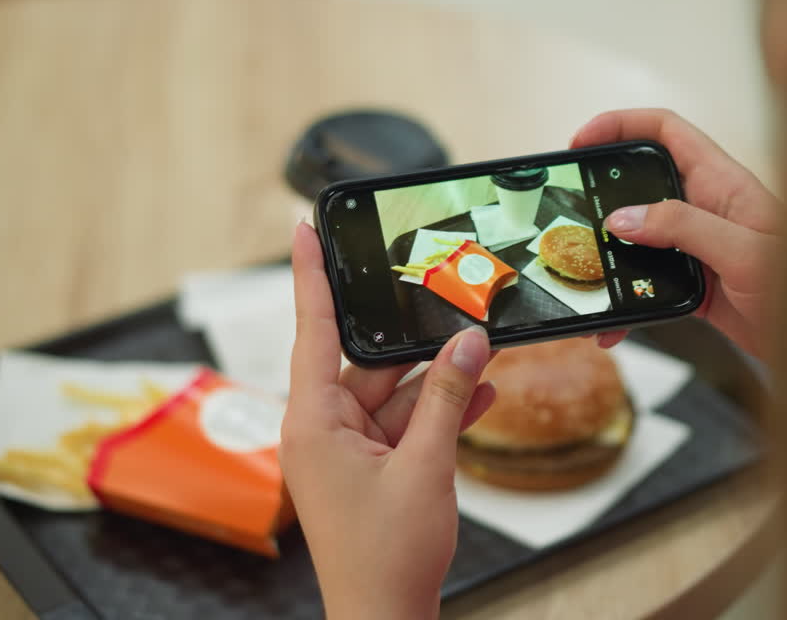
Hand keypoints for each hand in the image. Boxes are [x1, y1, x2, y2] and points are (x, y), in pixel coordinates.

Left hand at [281, 222, 496, 619]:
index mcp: (313, 423)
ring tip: (482, 348)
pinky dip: (438, 411)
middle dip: (412, 337)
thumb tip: (468, 343)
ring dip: (437, 378)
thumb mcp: (426, 468)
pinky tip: (480, 391)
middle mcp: (324, 430)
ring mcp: (348, 451)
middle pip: (367, 361)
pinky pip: (406, 424)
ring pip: (394, 393)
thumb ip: (448, 399)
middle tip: (445, 295)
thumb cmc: (387, 558)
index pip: (313, 331)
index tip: (304, 228)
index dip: (310, 276)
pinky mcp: (373, 469)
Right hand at [572, 109, 780, 356]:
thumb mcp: (743, 251)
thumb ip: (683, 227)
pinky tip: (613, 327)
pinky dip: (627, 303)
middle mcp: (708, 209)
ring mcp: (700, 248)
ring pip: (639, 238)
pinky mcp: (697, 286)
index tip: (580, 141)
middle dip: (601, 194)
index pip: (666, 131)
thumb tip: (623, 218)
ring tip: (581, 273)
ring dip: (609, 256)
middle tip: (567, 211)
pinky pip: (649, 285)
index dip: (621, 125)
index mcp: (723, 183)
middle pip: (642, 182)